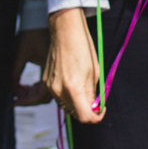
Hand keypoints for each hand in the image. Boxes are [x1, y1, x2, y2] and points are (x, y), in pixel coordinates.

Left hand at [12, 28, 51, 104]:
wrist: (43, 17)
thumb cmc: (33, 31)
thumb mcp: (21, 52)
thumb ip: (15, 72)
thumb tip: (11, 88)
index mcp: (50, 70)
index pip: (40, 96)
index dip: (26, 102)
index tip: (14, 102)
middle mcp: (57, 72)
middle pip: (44, 97)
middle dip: (29, 99)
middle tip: (15, 97)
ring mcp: (58, 70)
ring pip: (47, 91)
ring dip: (33, 93)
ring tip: (19, 91)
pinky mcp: (56, 67)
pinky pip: (49, 84)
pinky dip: (38, 87)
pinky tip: (28, 86)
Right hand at [42, 8, 104, 124]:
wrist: (65, 31)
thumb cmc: (83, 48)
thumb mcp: (94, 73)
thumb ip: (92, 94)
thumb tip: (93, 108)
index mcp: (73, 88)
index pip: (85, 117)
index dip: (96, 117)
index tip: (101, 109)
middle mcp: (59, 91)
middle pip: (74, 114)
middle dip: (86, 111)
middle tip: (95, 101)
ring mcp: (50, 87)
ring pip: (65, 105)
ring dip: (76, 103)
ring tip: (84, 89)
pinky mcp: (46, 82)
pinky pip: (58, 96)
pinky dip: (67, 95)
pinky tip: (74, 82)